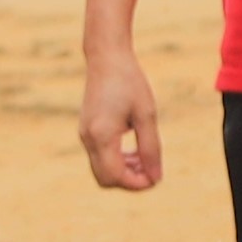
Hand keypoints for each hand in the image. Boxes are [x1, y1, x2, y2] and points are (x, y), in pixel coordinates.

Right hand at [79, 47, 161, 193]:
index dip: (137, 184)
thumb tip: (156, 178)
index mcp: (102, 135)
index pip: (116, 176)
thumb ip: (151, 148)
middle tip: (151, 168)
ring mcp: (84, 135)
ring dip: (124, 171)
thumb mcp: (147, 115)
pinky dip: (116, 160)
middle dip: (129, 181)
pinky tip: (133, 149)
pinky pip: (99, 157)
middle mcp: (88, 138)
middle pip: (106, 179)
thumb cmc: (129, 82)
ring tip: (144, 158)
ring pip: (101, 170)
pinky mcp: (86, 130)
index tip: (156, 177)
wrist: (106, 58)